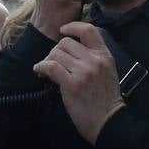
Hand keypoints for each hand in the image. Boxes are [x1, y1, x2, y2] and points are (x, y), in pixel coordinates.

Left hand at [32, 22, 123, 144]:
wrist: (108, 121)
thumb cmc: (106, 99)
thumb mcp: (107, 72)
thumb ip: (93, 57)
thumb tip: (70, 49)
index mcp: (104, 55)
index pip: (88, 29)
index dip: (72, 26)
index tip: (63, 31)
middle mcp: (94, 60)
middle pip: (66, 43)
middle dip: (55, 51)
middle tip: (53, 62)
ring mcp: (83, 71)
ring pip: (56, 54)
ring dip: (47, 60)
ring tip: (46, 70)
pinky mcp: (72, 84)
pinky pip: (50, 67)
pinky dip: (41, 67)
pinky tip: (39, 72)